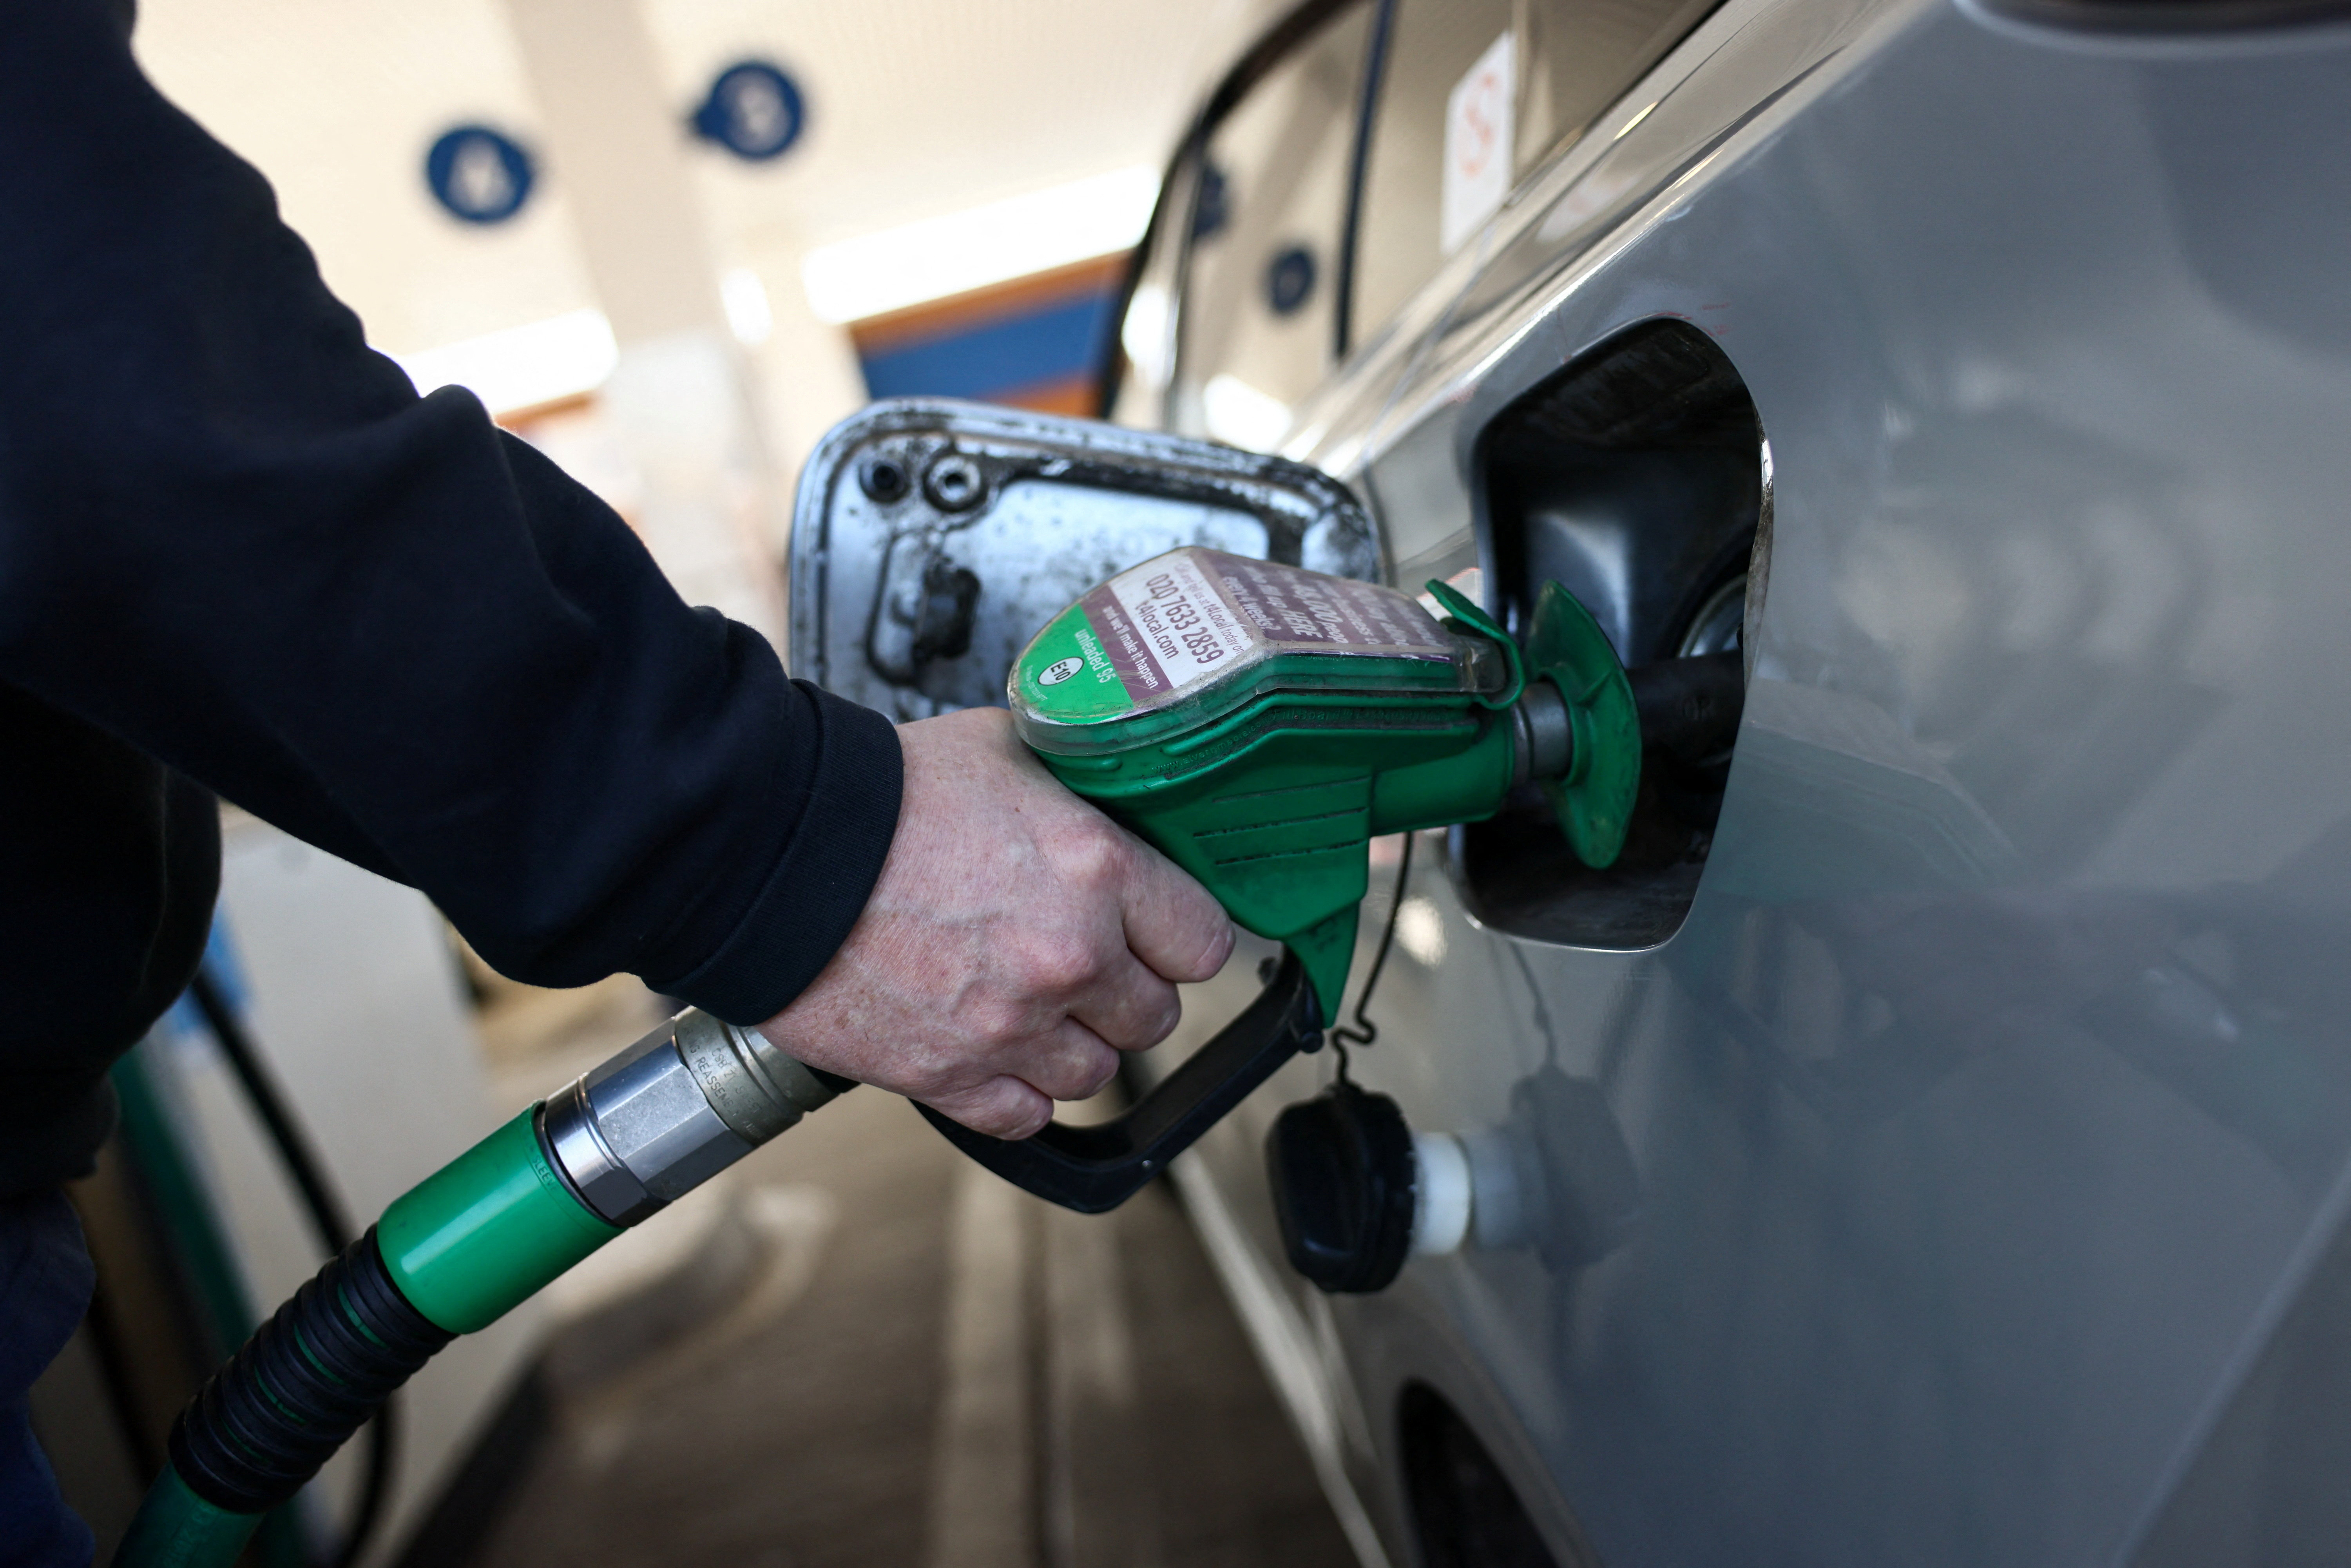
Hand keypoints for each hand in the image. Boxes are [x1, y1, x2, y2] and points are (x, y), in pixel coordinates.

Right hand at [756, 706, 1233, 1137]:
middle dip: (1124, 991)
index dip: (1179, 935)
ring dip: (1072, 1045)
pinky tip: (992, 1050)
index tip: (1158, 931)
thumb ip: (1075, 797)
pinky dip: (1016, 1091)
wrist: (770, 848)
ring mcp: (1010, 1027)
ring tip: (1031, 1004)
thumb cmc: (883, 792)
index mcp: (1098, 870)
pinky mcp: (947, 1076)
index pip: (1204, 941)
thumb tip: (1112, 811)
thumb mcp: (1007, 752)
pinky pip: (1023, 1115)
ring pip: (1095, 1074)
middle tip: (1083, 962)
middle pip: (1154, 1016)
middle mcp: (1069, 957)